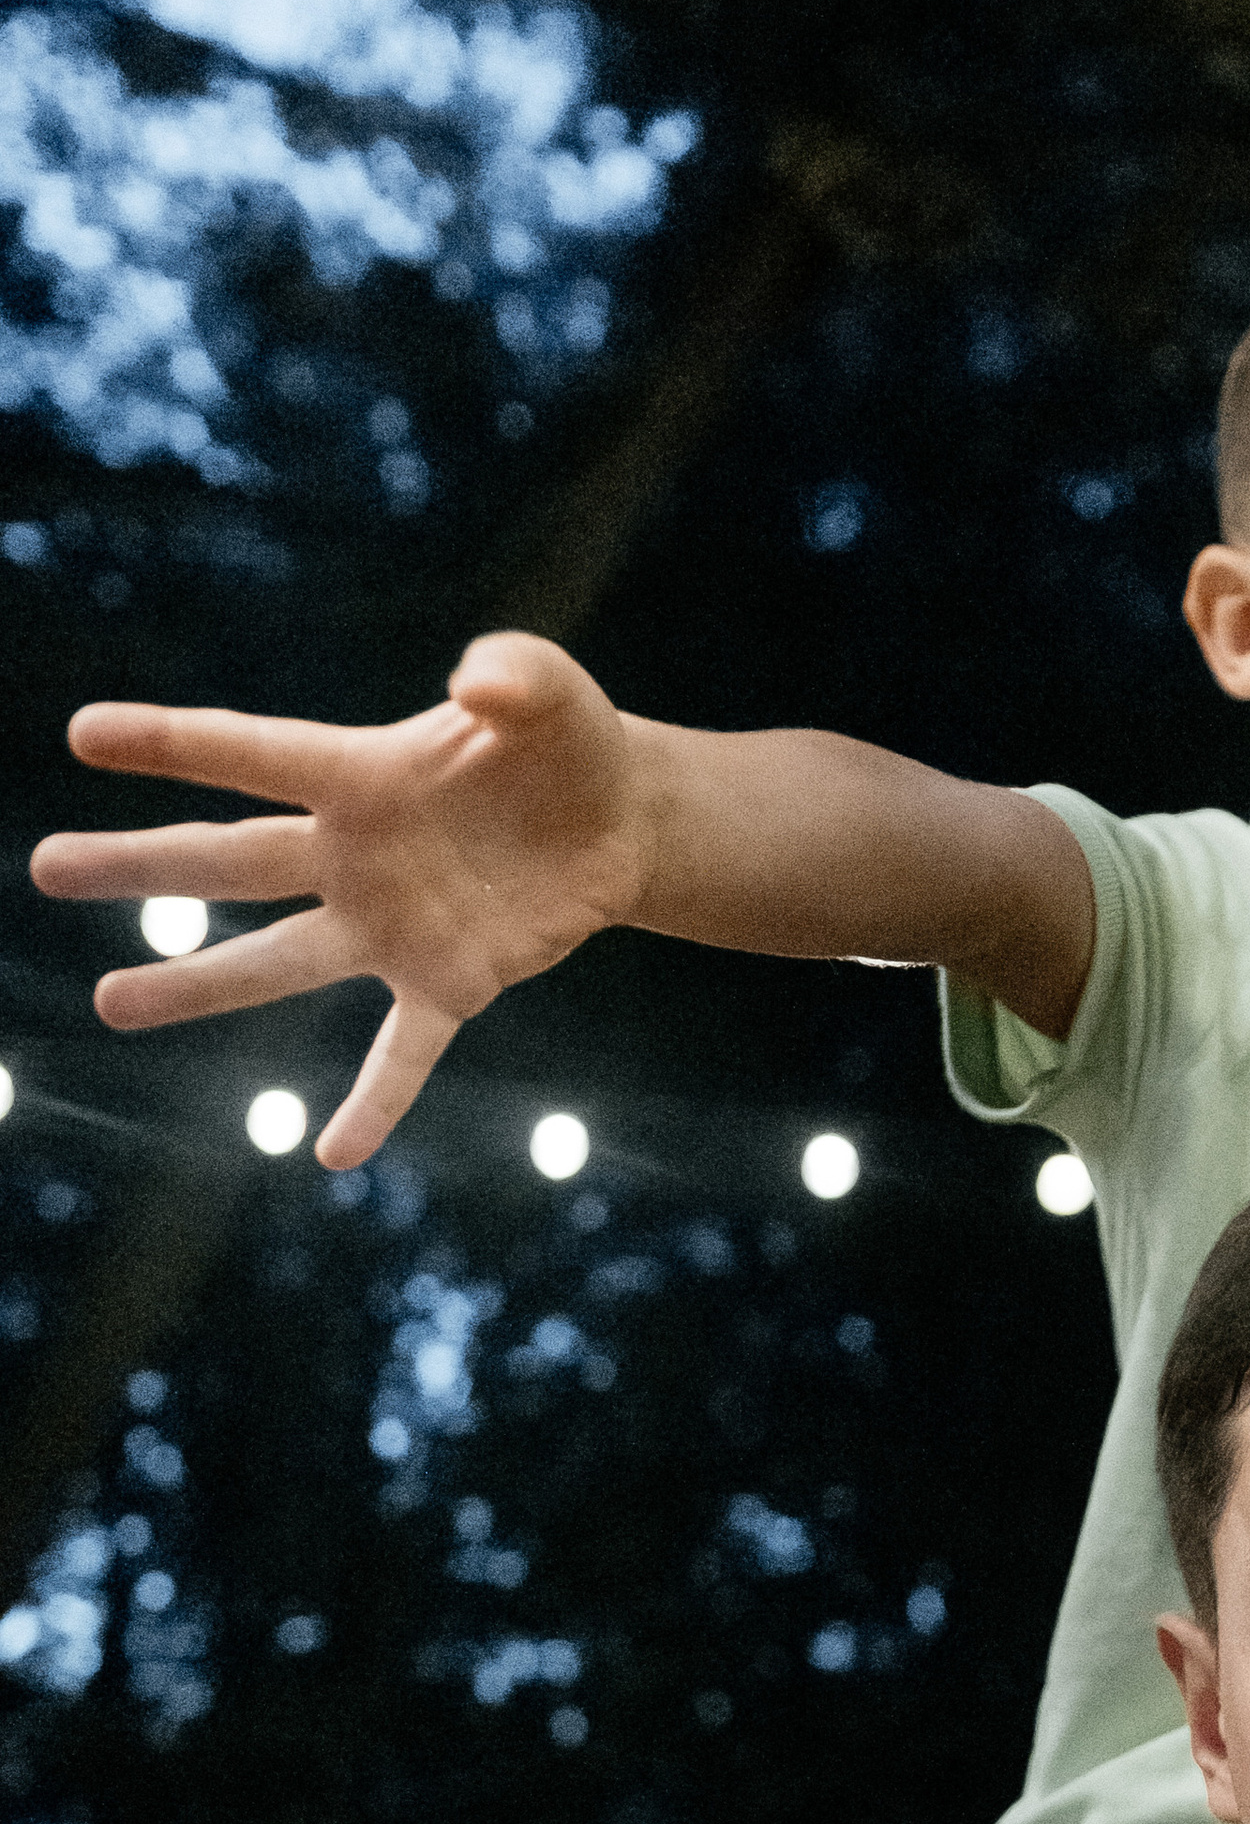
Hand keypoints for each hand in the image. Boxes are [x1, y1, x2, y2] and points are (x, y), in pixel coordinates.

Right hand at [31, 633, 649, 1169]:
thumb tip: (473, 687)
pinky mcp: (450, 984)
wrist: (619, 820)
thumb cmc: (563, 740)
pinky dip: (374, 1102)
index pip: (253, 754)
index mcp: (363, 773)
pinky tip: (336, 1153)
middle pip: (230, 862)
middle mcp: (355, 854)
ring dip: (199, 987)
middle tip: (46, 866)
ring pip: (279, 963)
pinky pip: (403, 1054)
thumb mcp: (547, 689)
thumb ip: (512, 671)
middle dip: (138, 865)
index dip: (174, 741)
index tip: (85, 735)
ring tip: (113, 1004)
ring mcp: (392, 927)